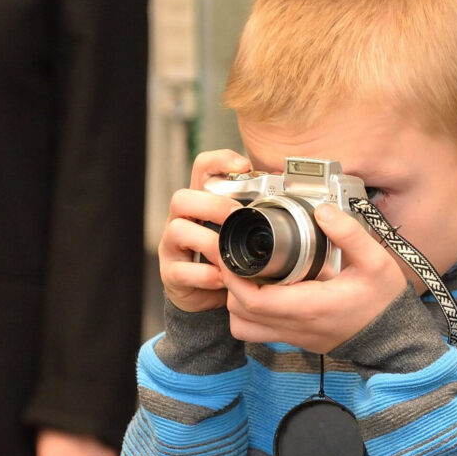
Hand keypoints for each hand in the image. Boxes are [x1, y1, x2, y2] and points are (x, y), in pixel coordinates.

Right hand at [158, 150, 252, 312]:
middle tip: (235, 216)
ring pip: (177, 230)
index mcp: (201, 203)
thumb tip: (287, 191)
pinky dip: (205, 275)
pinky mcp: (170, 273)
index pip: (202, 169)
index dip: (219, 161)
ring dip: (209, 242)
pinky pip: (181, 270)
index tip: (244, 165)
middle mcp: (181, 219)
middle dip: (212, 205)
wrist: (207, 294)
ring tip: (228, 254)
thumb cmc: (226, 255)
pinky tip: (221, 279)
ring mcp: (172, 245)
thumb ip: (255, 211)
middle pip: (182, 197)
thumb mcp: (240, 230)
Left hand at [221, 203, 408, 353]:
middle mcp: (296, 325)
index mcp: (310, 306)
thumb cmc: (384, 301)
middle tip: (237, 257)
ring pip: (243, 327)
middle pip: (240, 312)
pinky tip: (263, 292)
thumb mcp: (375, 261)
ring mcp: (294, 336)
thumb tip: (322, 210)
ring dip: (237, 302)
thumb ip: (349, 234)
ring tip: (248, 275)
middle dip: (231, 284)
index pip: (253, 299)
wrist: (395, 338)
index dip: (233, 277)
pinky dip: (249, 315)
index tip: (232, 253)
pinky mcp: (296, 340)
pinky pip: (257, 333)